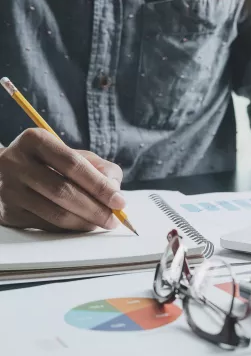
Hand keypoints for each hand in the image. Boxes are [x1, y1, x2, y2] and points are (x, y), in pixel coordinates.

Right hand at [0, 128, 124, 231]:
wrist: (6, 172)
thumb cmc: (49, 162)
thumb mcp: (72, 154)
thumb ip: (99, 167)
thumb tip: (114, 190)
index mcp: (35, 141)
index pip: (73, 164)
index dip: (99, 185)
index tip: (120, 201)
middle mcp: (16, 163)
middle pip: (63, 191)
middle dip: (95, 209)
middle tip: (114, 219)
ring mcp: (9, 189)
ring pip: (55, 213)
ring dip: (85, 222)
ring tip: (102, 222)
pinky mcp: (7, 213)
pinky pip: (47, 226)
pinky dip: (70, 228)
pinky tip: (83, 224)